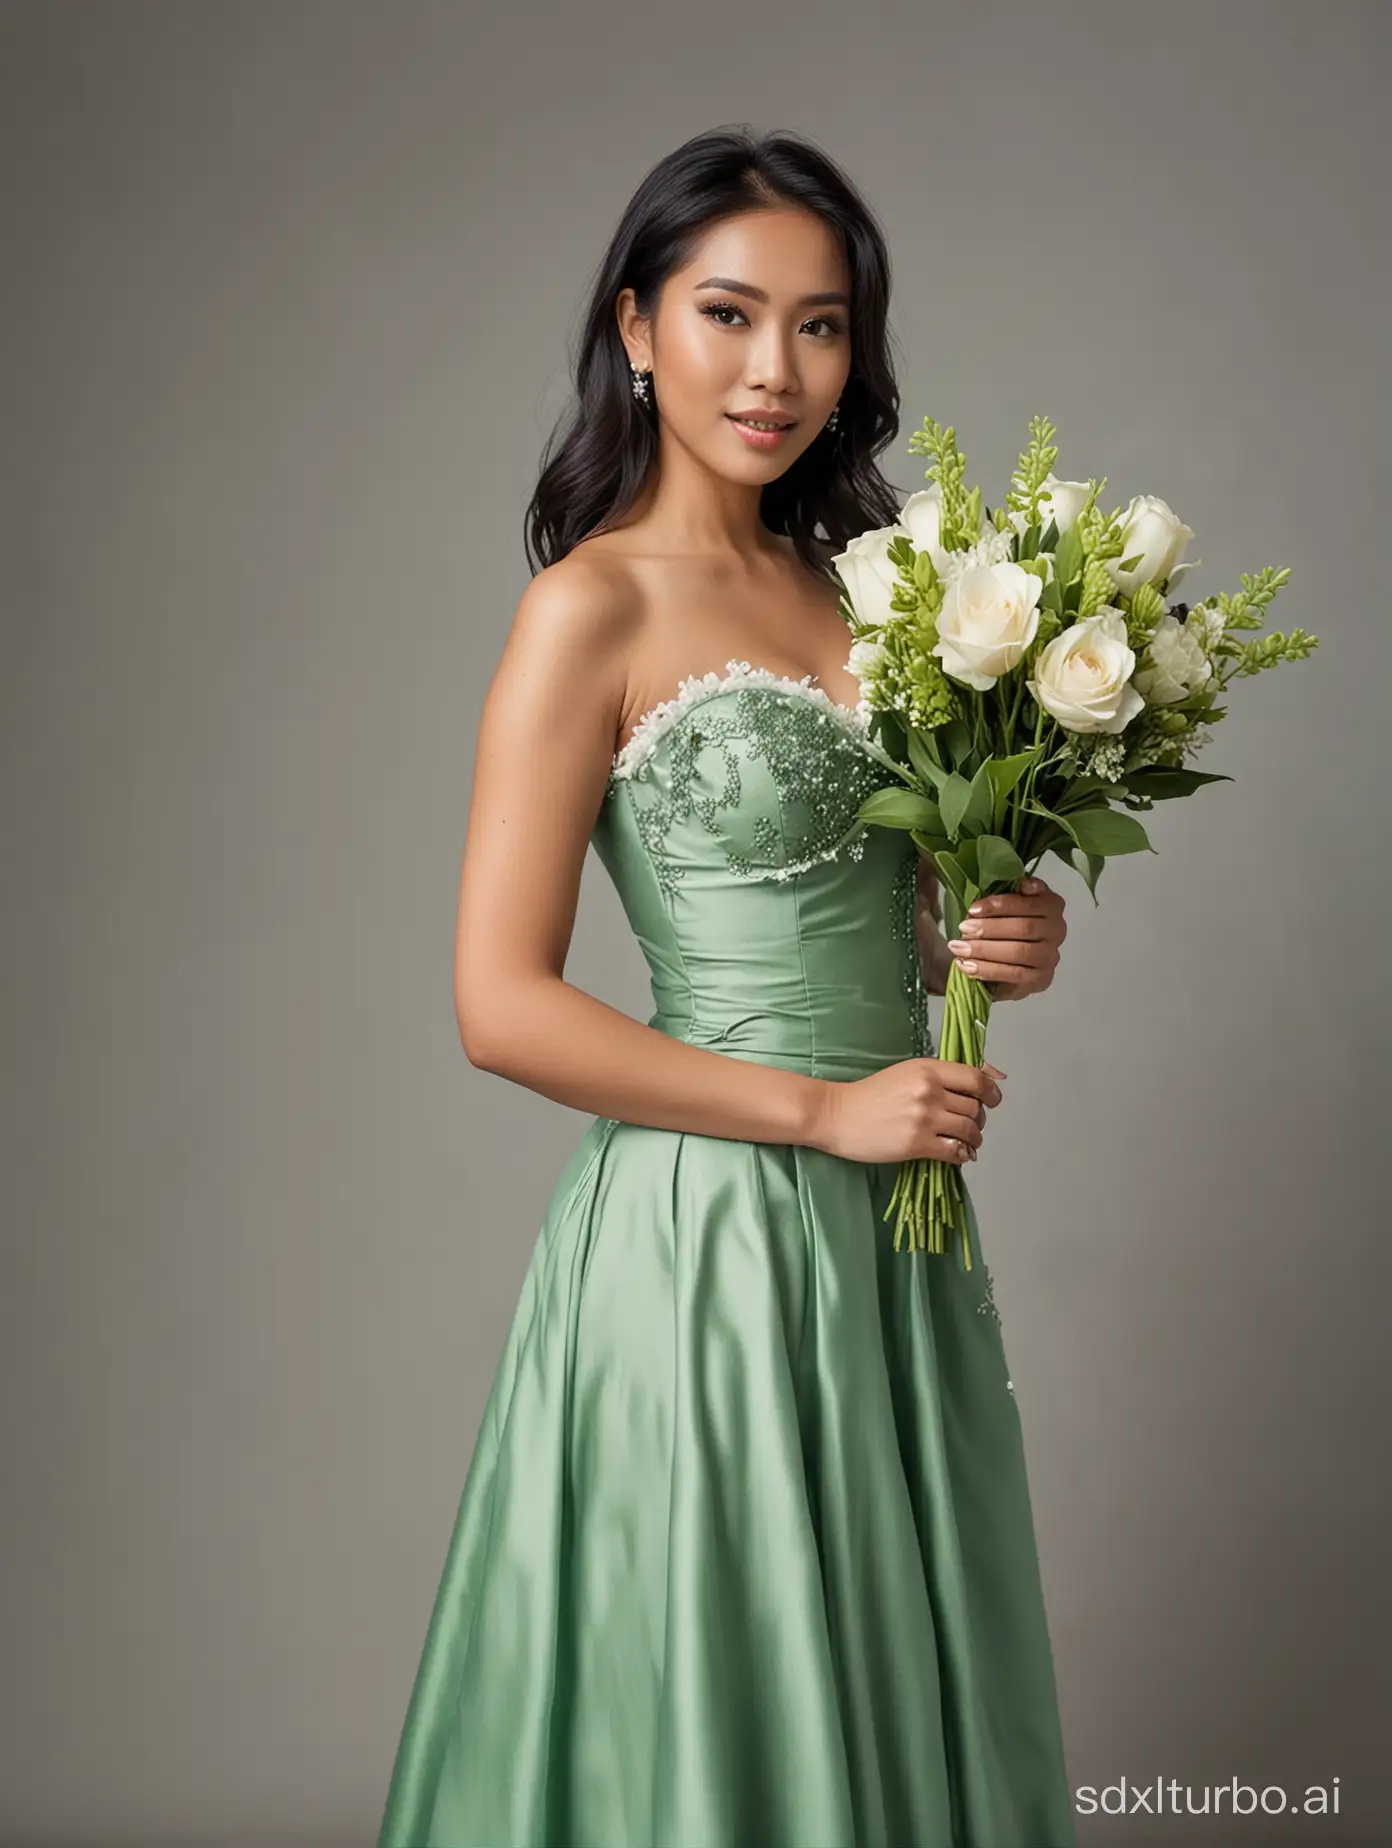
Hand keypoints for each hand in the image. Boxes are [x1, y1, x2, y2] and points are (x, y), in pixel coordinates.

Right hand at [810, 1056, 1006, 1164]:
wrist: (837, 1114)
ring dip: (974, 1139)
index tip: (992, 1100)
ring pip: (969, 1130)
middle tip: (970, 1125)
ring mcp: (923, 1118)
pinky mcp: (916, 1144)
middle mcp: (929, 1091)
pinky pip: (954, 1151)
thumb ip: (944, 1075)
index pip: (975, 1078)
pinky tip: (957, 1154)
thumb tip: (993, 1076)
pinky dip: (962, 1155)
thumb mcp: (908, 1072)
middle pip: (975, 1107)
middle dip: (979, 1118)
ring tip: (967, 1142)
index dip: (991, 1091)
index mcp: (927, 1069)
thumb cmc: (870, 1094)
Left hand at [945, 874, 1066, 1001]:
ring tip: (959, 948)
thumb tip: (1022, 884)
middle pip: (1025, 928)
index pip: (1029, 902)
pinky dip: (988, 970)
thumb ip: (1008, 892)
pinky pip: (1015, 974)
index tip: (973, 909)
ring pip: (1020, 952)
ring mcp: (1051, 956)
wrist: (1004, 963)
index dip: (1001, 905)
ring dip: (985, 950)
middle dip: (989, 928)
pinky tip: (966, 966)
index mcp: (1051, 904)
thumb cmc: (1002, 926)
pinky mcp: (1042, 979)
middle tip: (963, 928)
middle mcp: (1057, 929)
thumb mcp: (1003, 905)